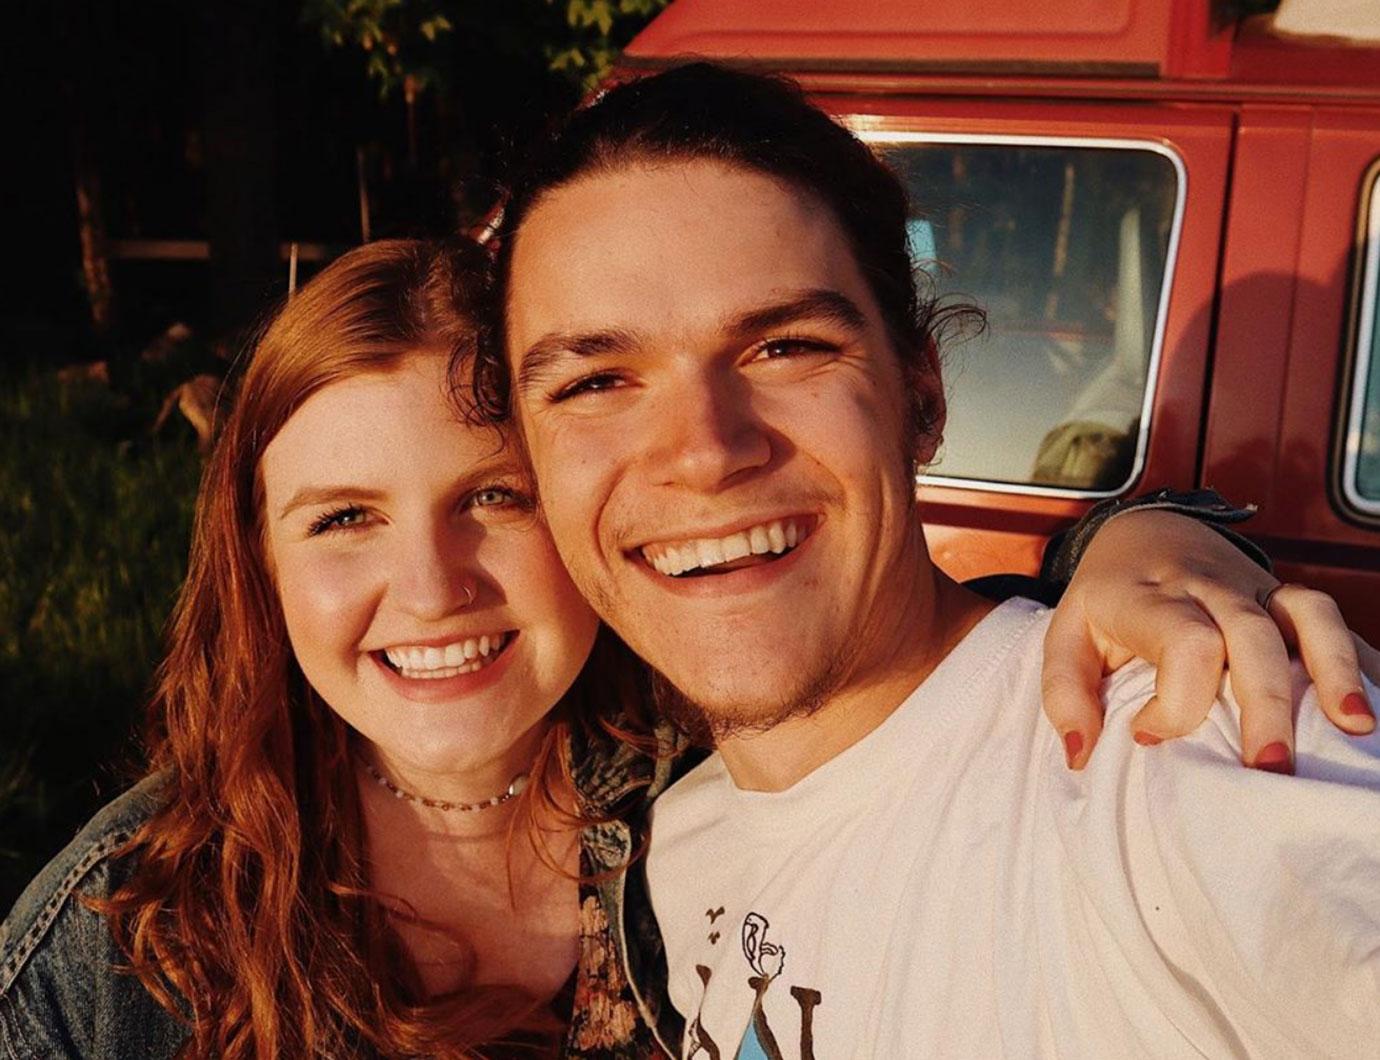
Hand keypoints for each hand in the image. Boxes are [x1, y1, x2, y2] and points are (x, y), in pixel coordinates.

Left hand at [1042, 510, 1378, 770]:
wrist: (1145, 531)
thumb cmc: (1105, 598)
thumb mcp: (1065, 637)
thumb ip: (1064, 694)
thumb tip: (1079, 755)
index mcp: (1151, 597)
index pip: (1185, 642)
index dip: (1175, 700)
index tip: (1147, 734)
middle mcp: (1210, 588)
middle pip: (1252, 635)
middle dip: (1266, 704)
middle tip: (1269, 769)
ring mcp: (1257, 587)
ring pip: (1308, 615)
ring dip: (1336, 670)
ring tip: (1355, 728)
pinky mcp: (1286, 596)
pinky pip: (1334, 621)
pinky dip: (1358, 660)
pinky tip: (1370, 707)